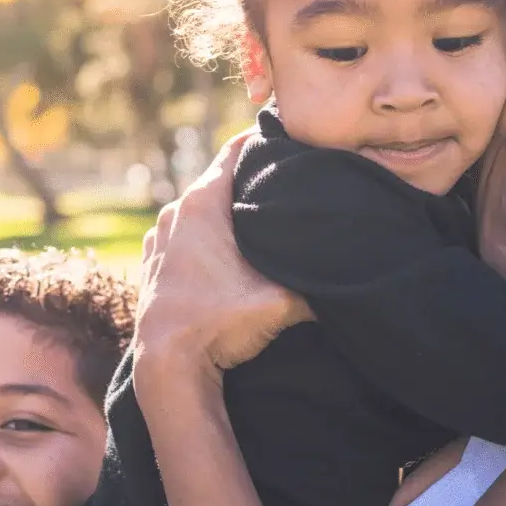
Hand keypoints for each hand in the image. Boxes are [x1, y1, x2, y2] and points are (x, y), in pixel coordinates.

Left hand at [134, 131, 314, 389]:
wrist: (168, 367)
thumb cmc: (219, 326)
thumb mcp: (281, 301)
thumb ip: (316, 281)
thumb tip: (353, 269)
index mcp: (202, 205)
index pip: (236, 150)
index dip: (263, 140)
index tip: (287, 137)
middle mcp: (175, 213)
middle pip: (219, 178)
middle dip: (250, 178)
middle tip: (284, 181)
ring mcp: (159, 238)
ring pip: (199, 208)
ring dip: (226, 209)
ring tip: (259, 215)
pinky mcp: (153, 263)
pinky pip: (183, 233)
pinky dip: (205, 233)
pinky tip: (227, 250)